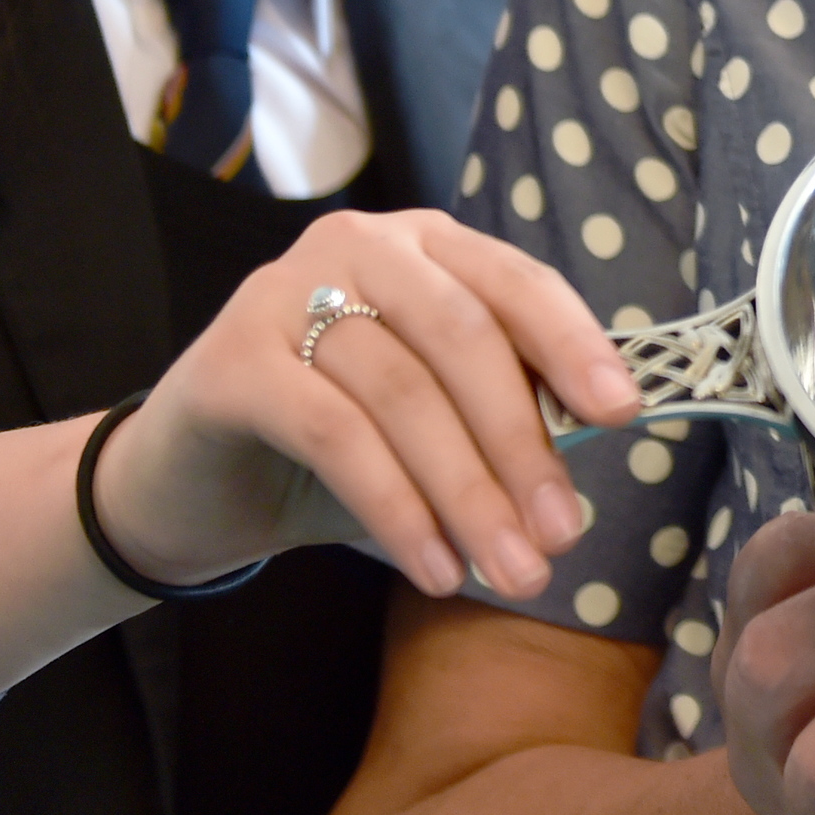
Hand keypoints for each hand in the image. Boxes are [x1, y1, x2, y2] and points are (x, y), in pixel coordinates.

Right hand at [92, 208, 641, 600]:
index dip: (575, 345)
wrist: (190, 482)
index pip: (517, 281)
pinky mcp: (231, 359)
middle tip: (563, 533)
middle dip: (522, 443)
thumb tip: (599, 436)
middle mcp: (357, 247)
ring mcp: (283, 292)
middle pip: (464, 337)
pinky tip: (435, 567)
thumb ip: (504, 404)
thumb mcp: (434, 414)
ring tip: (510, 570)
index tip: (624, 414)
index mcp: (425, 243)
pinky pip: (337, 435)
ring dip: (468, 493)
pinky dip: (397, 508)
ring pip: (405, 395)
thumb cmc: (336, 441)